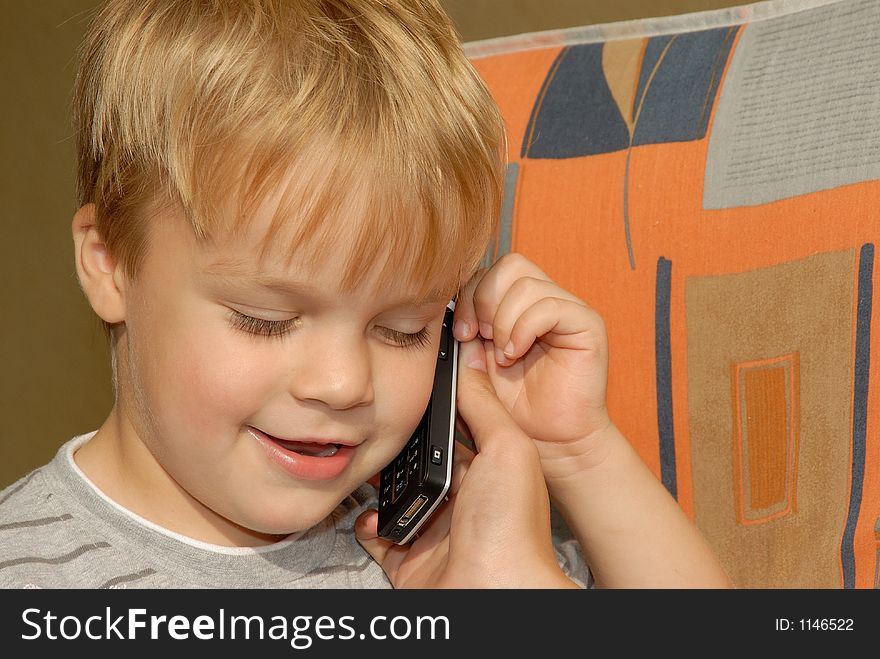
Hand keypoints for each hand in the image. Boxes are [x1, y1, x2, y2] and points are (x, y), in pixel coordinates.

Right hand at [355, 339, 578, 587]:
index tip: (408, 388)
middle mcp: (462, 499)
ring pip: (394, 493)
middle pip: (419, 460)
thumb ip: (483, 405)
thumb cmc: (511, 526)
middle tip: (374, 425)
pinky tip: (372, 514)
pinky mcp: (408, 558)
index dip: (434, 409)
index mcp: (488, 470)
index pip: (455, 429)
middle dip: (397, 443)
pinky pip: (376, 532)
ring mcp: (434, 530)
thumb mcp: (507, 448)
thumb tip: (466, 363)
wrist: (493, 593)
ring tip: (366, 464)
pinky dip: (367, 522)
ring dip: (377, 481)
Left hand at [453, 253, 611, 473]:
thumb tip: (451, 312)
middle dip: (484, 301)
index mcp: (516, 306)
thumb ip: (466, 338)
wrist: (552, 443)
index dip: (469, 296)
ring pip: (525, 284)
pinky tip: (516, 354)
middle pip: (509, 265)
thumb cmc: (517, 411)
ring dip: (504, 322)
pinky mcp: (587, 324)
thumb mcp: (476, 368)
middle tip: (480, 339)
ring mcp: (566, 309)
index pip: (490, 270)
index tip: (462, 333)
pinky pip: (550, 306)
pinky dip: (524, 329)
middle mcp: (543, 301)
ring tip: (504, 355)